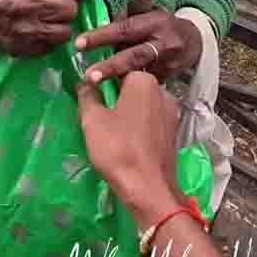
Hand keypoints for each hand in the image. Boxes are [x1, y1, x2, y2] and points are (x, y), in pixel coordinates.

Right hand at [0, 0, 86, 56]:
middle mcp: (32, 4)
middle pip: (71, 9)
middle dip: (69, 8)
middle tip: (60, 7)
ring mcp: (29, 28)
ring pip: (65, 31)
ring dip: (61, 26)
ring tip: (51, 22)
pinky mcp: (24, 46)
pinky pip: (50, 47)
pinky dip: (49, 41)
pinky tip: (40, 32)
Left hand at [74, 10, 201, 83]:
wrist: (195, 42)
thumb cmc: (163, 24)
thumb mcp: (151, 11)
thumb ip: (132, 11)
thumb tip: (110, 13)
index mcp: (155, 22)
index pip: (125, 29)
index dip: (102, 36)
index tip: (79, 43)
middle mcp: (163, 43)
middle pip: (134, 56)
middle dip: (110, 66)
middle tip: (88, 76)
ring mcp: (168, 63)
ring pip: (140, 73)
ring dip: (116, 81)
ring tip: (94, 87)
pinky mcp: (169, 78)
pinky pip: (145, 83)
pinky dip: (128, 87)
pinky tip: (113, 94)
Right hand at [75, 73, 182, 226]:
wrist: (148, 187)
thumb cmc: (118, 148)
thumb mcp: (92, 120)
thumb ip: (87, 96)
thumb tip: (84, 82)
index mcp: (144, 80)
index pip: (117, 69)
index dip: (99, 79)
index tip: (86, 91)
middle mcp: (162, 91)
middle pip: (131, 86)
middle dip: (113, 96)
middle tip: (94, 112)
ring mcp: (171, 112)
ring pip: (141, 104)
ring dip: (125, 111)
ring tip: (107, 128)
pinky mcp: (173, 131)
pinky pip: (150, 120)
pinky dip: (137, 124)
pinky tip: (124, 139)